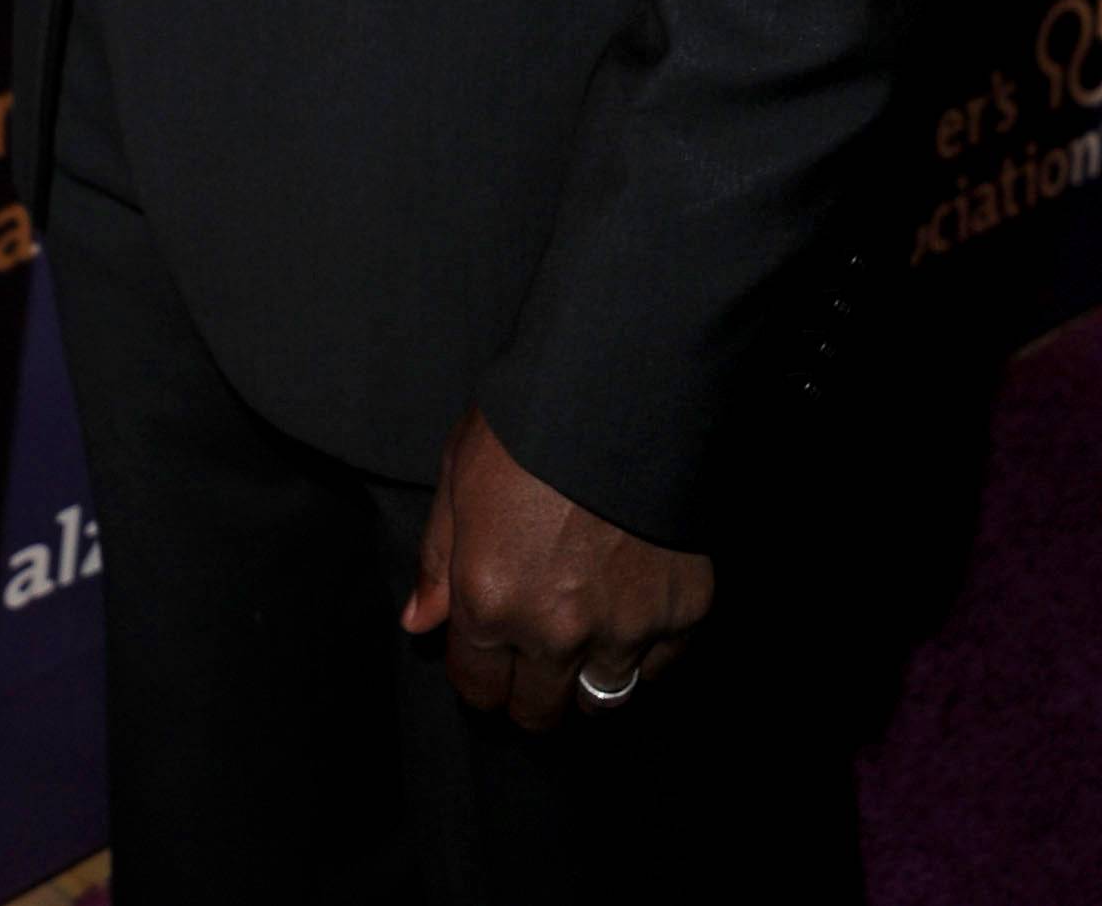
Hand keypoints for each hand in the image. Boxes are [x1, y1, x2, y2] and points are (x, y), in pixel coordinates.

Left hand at [401, 408, 712, 731]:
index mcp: (490, 600)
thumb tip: (419, 622)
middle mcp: (556, 632)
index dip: (479, 675)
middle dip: (530, 690)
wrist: (622, 389)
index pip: (477, 687)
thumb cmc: (528, 425)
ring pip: (602, 700)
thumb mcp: (459, 478)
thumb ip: (439, 561)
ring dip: (587, 679)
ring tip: (585, 638)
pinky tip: (631, 607)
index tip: (488, 657)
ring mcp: (625, 628)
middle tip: (536, 655)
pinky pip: (658, 666)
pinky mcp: (682, 614)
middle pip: (538, 711)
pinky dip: (644, 649)